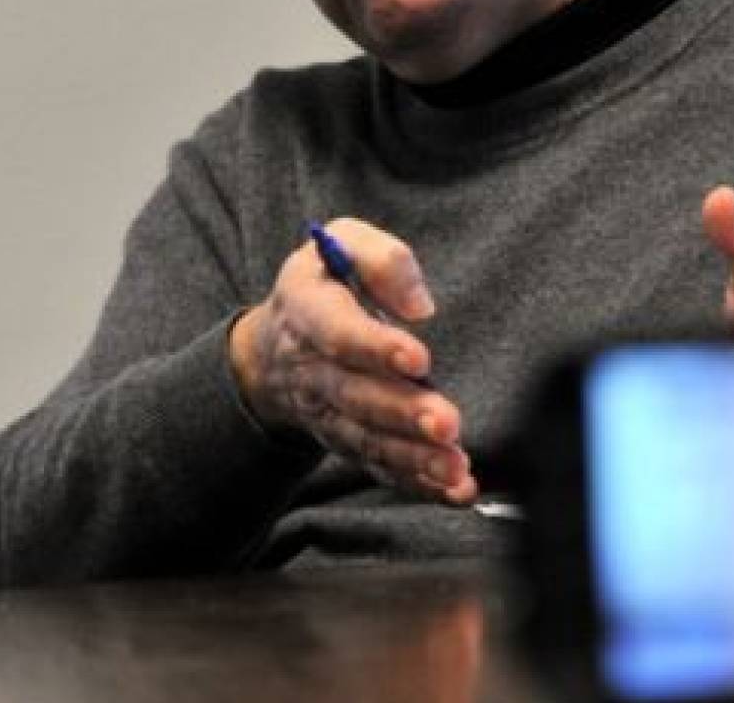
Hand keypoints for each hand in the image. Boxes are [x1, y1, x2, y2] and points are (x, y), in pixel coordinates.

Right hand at [229, 219, 478, 504]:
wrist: (275, 346)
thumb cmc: (325, 283)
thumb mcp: (342, 243)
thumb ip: (381, 258)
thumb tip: (419, 305)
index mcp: (308, 312)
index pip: (337, 333)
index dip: (375, 347)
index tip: (419, 358)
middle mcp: (314, 370)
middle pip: (356, 398)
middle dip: (402, 414)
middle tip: (446, 424)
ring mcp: (329, 413)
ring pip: (369, 441)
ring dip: (414, 459)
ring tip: (456, 469)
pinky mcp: (350, 441)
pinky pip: (382, 467)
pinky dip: (418, 484)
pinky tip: (457, 492)